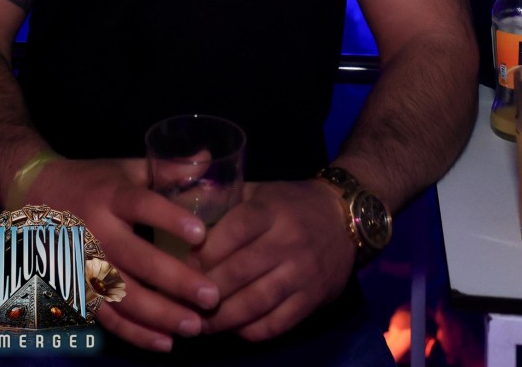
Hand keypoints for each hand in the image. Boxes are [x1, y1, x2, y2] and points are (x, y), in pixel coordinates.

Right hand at [24, 157, 221, 351]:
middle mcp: (95, 230)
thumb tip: (209, 158)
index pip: (140, 205)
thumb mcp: (126, 169)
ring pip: (120, 294)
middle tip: (210, 296)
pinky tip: (165, 342)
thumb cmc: (92, 181)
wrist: (35, 195)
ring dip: (159, 314)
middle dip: (174, 280)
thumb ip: (167, 169)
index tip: (201, 233)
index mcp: (110, 195)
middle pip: (134, 258)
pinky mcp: (78, 288)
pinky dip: (135, 333)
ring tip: (194, 326)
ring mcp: (83, 263)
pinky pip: (106, 317)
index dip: (168, 218)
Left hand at [192, 180, 355, 341]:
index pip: (233, 232)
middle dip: (205, 288)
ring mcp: (303, 273)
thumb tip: (175, 205)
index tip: (179, 264)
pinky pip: (278, 323)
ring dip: (223, 317)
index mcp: (271, 211)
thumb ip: (222, 199)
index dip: (203, 252)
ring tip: (199, 323)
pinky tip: (232, 329)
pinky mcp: (313, 299)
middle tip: (180, 299)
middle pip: (239, 271)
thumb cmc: (291, 204)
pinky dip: (251, 331)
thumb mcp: (258, 191)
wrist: (346, 219)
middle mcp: (288, 242)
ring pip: (256, 302)